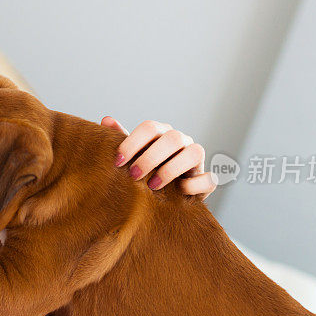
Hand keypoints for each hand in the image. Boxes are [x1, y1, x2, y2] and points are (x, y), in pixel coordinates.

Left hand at [100, 116, 217, 199]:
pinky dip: (194, 185)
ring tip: (152, 186)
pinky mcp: (207, 180)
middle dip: (150, 157)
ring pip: (194, 153)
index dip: (133, 142)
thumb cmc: (145, 170)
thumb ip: (122, 139)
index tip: (118, 161)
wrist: (166, 194)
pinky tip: (178, 192)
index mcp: (162, 133)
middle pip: (172, 138)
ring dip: (171, 169)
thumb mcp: (133, 156)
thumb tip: (106, 120)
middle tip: (133, 175)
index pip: (150, 127)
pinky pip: (209, 179)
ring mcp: (197, 160)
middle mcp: (182, 141)